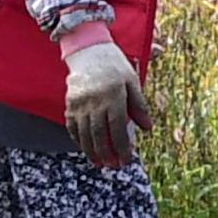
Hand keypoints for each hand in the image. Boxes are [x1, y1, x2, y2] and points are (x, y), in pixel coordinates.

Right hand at [63, 36, 147, 166]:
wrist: (89, 51)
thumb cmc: (115, 66)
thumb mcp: (132, 81)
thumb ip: (139, 105)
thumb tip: (147, 128)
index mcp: (114, 95)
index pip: (118, 128)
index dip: (122, 147)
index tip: (126, 160)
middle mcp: (95, 101)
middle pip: (99, 134)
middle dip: (107, 153)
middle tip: (113, 166)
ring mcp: (80, 103)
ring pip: (84, 133)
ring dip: (92, 151)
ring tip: (100, 163)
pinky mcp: (70, 103)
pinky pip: (72, 126)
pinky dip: (78, 140)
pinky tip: (85, 149)